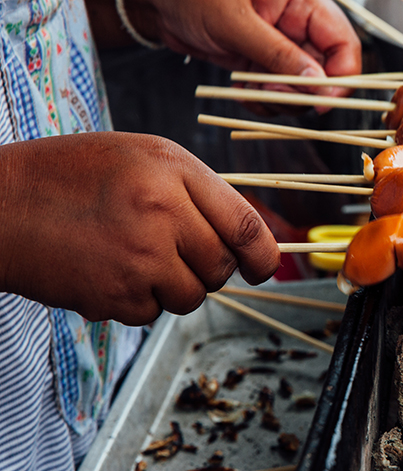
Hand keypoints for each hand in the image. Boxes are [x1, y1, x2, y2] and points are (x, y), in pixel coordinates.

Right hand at [0, 132, 279, 324]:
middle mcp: (162, 212)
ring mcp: (138, 258)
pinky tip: (106, 270)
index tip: (263, 268)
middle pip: (221, 268)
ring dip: (172, 287)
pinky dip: (136, 300)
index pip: (246, 227)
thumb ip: (198, 192)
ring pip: (191, 296)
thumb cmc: (70, 175)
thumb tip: (247, 241)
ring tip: (132, 256)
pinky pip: (152, 313)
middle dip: (207, 268)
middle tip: (172, 251)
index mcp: (173, 171)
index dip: (264, 256)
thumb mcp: (142, 157)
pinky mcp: (114, 296)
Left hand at [71, 0, 362, 108]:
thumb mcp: (237, 22)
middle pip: (326, 71)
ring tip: (250, 92)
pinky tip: (240, 91)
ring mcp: (282, 44)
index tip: (319, 103)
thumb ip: (279, 54)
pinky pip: (278, 91)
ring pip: (302, 87)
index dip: (340, 78)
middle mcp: (299, 23)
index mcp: (303, 1)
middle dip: (302, 93)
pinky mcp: (263, 61)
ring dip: (281, 100)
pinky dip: (263, 100)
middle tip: (271, 96)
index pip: (345, 45)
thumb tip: (318, 82)